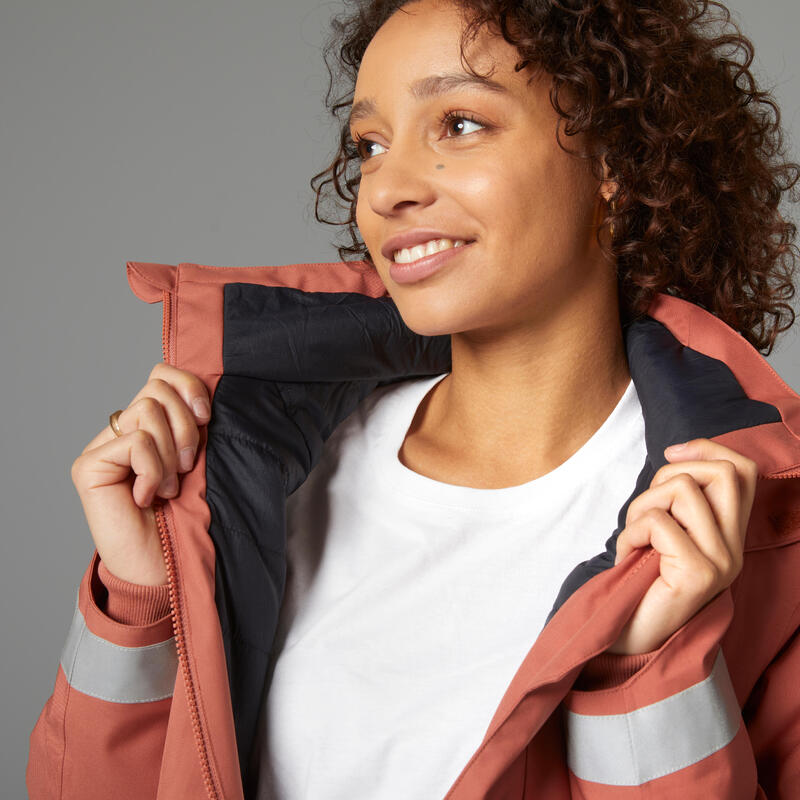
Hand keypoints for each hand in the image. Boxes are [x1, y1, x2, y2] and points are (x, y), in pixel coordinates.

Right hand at [70, 363, 211, 585]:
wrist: (165, 567)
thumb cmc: (187, 519)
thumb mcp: (200, 462)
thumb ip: (194, 426)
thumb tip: (205, 395)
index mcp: (150, 426)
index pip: (162, 375)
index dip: (189, 386)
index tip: (208, 417)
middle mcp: (123, 432)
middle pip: (157, 387)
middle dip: (186, 425)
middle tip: (188, 465)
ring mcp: (102, 448)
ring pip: (147, 410)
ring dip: (170, 452)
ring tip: (170, 487)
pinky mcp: (89, 466)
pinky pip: (137, 442)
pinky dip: (154, 471)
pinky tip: (148, 497)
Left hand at [607, 438, 757, 654]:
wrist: (630, 635)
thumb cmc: (640, 578)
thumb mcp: (664, 531)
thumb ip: (679, 500)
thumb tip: (676, 453)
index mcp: (730, 535)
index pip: (743, 471)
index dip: (707, 449)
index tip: (670, 453)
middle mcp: (735, 548)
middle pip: (722, 472)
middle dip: (670, 473)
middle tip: (646, 508)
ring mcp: (722, 561)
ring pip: (681, 490)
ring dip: (641, 506)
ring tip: (633, 538)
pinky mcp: (700, 573)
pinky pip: (657, 522)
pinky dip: (630, 533)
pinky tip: (628, 556)